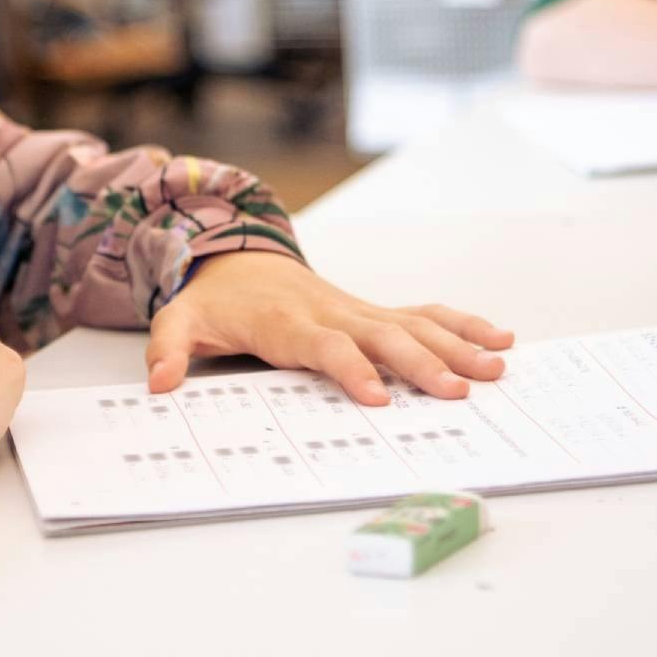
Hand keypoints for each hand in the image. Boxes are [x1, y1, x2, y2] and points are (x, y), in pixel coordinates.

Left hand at [146, 254, 512, 404]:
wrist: (235, 258)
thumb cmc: (214, 300)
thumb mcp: (180, 320)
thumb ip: (168, 349)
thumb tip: (159, 384)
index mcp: (287, 321)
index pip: (324, 345)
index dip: (350, 369)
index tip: (377, 398)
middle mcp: (331, 311)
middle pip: (382, 335)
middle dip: (421, 363)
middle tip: (457, 390)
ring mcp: (357, 308)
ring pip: (412, 323)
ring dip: (455, 344)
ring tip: (496, 367)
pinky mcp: (372, 311)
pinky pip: (421, 314)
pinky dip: (460, 324)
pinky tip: (498, 337)